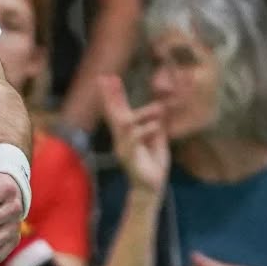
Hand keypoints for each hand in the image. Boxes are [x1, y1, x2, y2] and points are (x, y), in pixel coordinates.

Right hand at [100, 75, 168, 196]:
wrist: (150, 188)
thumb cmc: (152, 164)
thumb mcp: (157, 140)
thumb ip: (156, 125)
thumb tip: (160, 109)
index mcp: (127, 134)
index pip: (119, 110)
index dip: (114, 94)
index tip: (109, 78)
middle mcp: (121, 138)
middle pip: (114, 113)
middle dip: (111, 95)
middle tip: (106, 77)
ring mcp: (123, 147)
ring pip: (125, 123)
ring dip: (142, 113)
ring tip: (160, 108)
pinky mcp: (129, 156)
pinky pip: (136, 137)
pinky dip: (148, 129)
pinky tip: (157, 127)